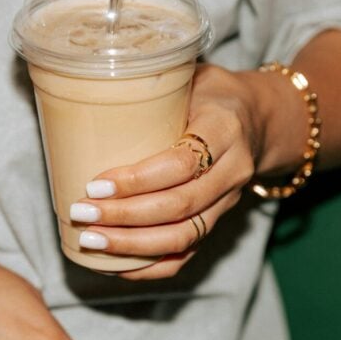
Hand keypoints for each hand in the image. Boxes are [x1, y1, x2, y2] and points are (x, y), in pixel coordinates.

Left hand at [69, 64, 265, 279]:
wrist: (258, 117)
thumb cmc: (210, 92)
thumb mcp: (190, 75)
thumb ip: (151, 84)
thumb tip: (85, 86)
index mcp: (225, 128)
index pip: (181, 164)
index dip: (136, 180)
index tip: (94, 183)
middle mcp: (232, 169)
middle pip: (180, 206)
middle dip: (125, 217)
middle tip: (81, 214)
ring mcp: (228, 200)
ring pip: (184, 235)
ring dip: (132, 245)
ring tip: (90, 240)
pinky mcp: (219, 220)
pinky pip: (188, 252)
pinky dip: (151, 265)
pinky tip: (116, 264)